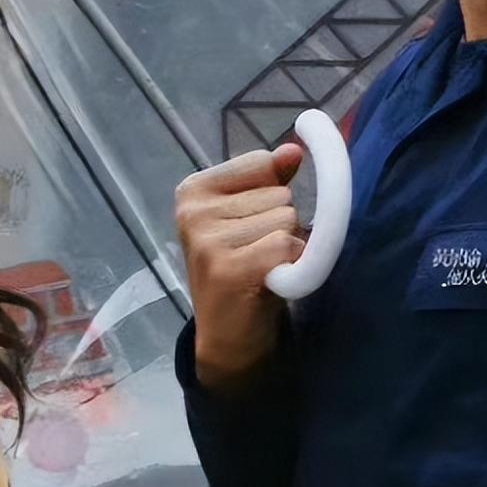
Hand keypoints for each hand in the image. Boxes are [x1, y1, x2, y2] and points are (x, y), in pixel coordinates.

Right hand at [174, 144, 305, 392]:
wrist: (228, 336)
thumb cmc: (243, 268)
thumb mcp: (251, 215)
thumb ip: (270, 179)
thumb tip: (293, 150)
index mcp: (193, 189)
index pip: (261, 163)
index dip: (272, 194)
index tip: (252, 224)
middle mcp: (193, 211)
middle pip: (279, 194)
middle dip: (281, 224)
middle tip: (259, 254)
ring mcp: (207, 241)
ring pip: (286, 219)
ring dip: (288, 246)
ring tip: (264, 268)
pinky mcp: (228, 269)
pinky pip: (285, 245)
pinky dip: (292, 264)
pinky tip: (271, 280)